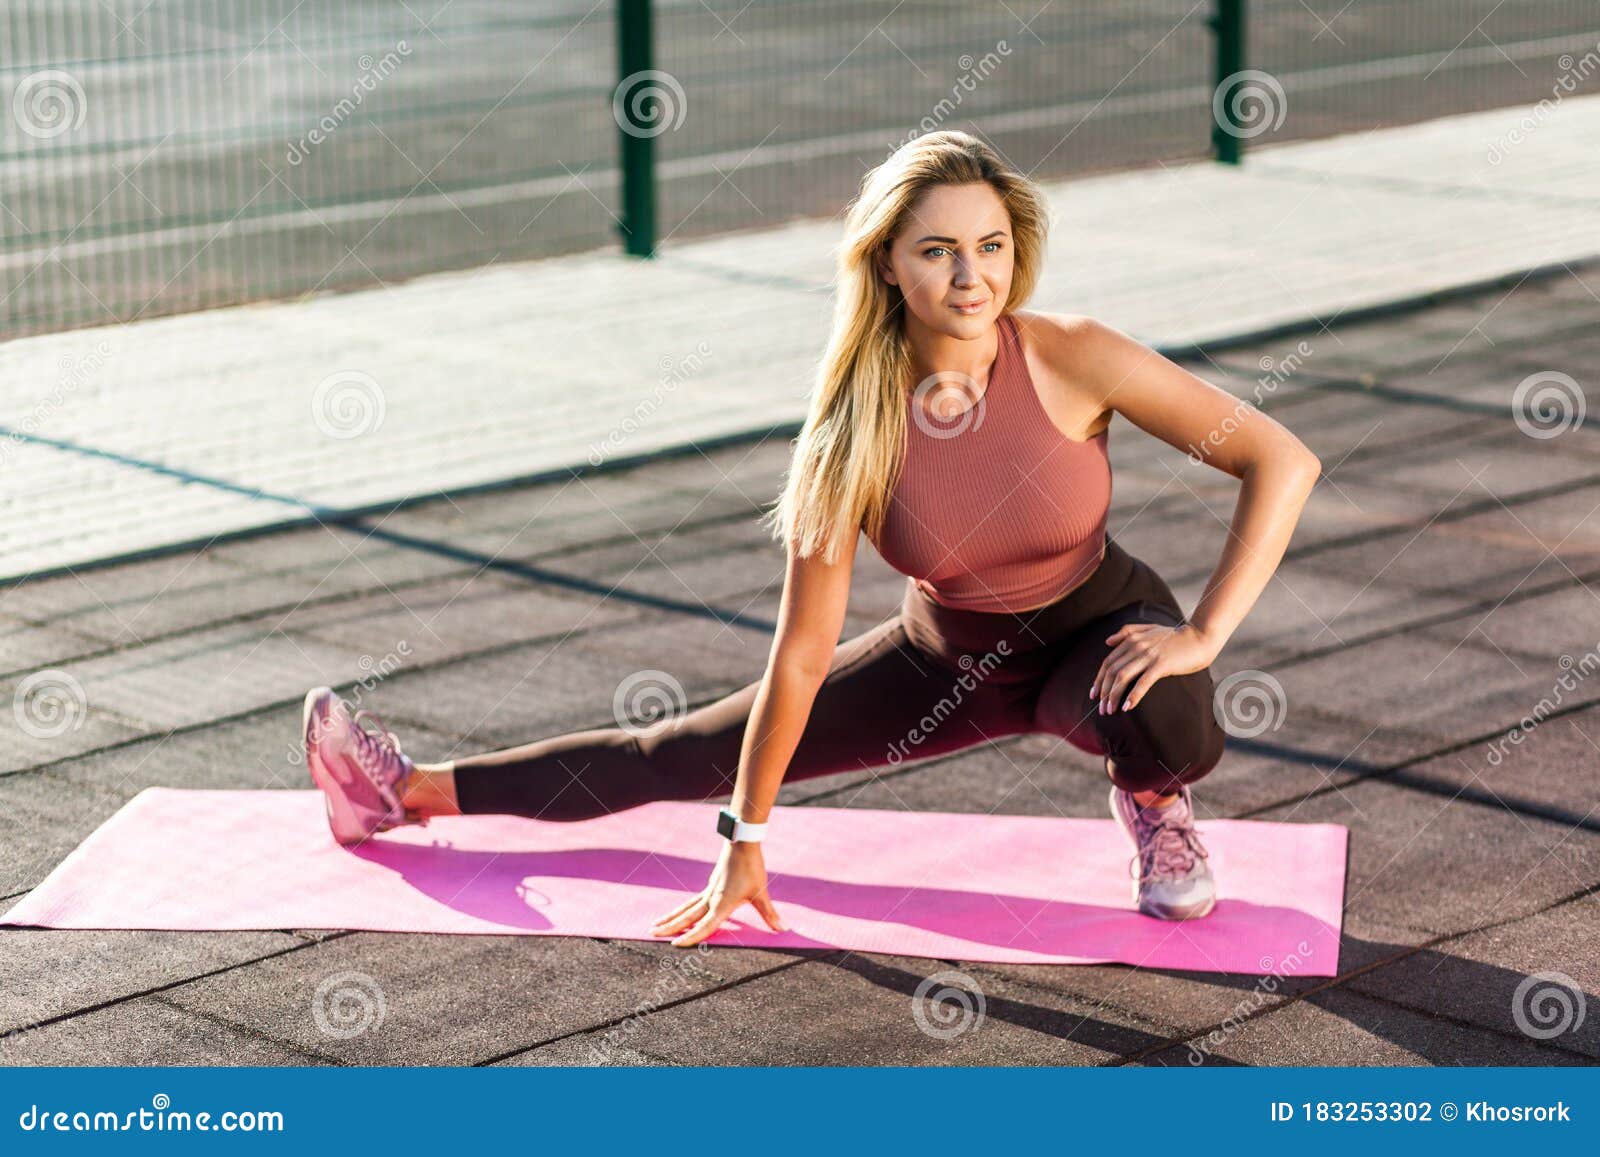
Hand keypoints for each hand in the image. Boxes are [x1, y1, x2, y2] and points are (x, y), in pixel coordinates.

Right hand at [650, 838, 786, 946]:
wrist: (742, 843)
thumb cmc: (751, 868)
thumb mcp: (761, 892)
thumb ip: (769, 913)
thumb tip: (783, 929)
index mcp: (722, 903)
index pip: (705, 925)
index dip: (692, 936)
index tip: (676, 945)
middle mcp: (711, 899)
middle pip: (687, 916)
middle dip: (669, 926)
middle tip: (651, 933)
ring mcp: (708, 891)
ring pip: (685, 907)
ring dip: (670, 917)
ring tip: (655, 924)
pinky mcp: (710, 885)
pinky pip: (692, 901)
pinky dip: (682, 909)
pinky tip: (678, 913)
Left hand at [1089, 622, 1218, 714]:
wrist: (1200, 637)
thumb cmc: (1176, 637)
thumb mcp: (1150, 629)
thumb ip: (1127, 632)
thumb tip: (1107, 641)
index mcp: (1132, 639)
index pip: (1108, 662)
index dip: (1099, 679)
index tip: (1094, 695)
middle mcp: (1137, 646)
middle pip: (1112, 671)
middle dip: (1104, 692)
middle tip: (1101, 709)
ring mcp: (1149, 655)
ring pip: (1123, 677)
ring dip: (1114, 696)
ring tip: (1110, 711)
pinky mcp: (1162, 664)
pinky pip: (1143, 682)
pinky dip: (1133, 695)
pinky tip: (1127, 707)